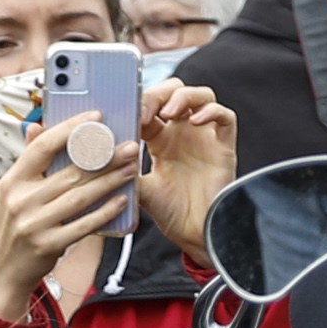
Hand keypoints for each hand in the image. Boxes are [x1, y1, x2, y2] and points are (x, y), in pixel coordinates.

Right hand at [0, 116, 141, 322]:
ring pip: (80, 197)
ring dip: (109, 182)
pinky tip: (121, 201)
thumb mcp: (11, 194)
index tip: (97, 117)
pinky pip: (83, 225)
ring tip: (131, 169)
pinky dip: (104, 213)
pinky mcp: (48, 245)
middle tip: (129, 147)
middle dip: (104, 158)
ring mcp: (34, 224)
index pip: (43, 146)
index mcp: (12, 180)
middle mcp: (21, 200)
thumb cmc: (11, 230)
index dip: (71, 129)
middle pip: (70, 172)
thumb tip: (37, 127)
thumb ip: (28, 162)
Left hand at [138, 78, 239, 259]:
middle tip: (146, 111)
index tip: (127, 114)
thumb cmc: (170, 214)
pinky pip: (226, 116)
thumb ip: (124, 170)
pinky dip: (212, 111)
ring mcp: (205, 138)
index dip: (140, 103)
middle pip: (176, 91)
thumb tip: (100, 154)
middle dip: (160, 94)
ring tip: (170, 112)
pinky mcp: (224, 147)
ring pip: (202, 96)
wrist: (195, 235)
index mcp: (161, 139)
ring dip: (184, 96)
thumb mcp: (139, 189)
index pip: (151, 105)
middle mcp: (183, 133)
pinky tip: (195, 121)